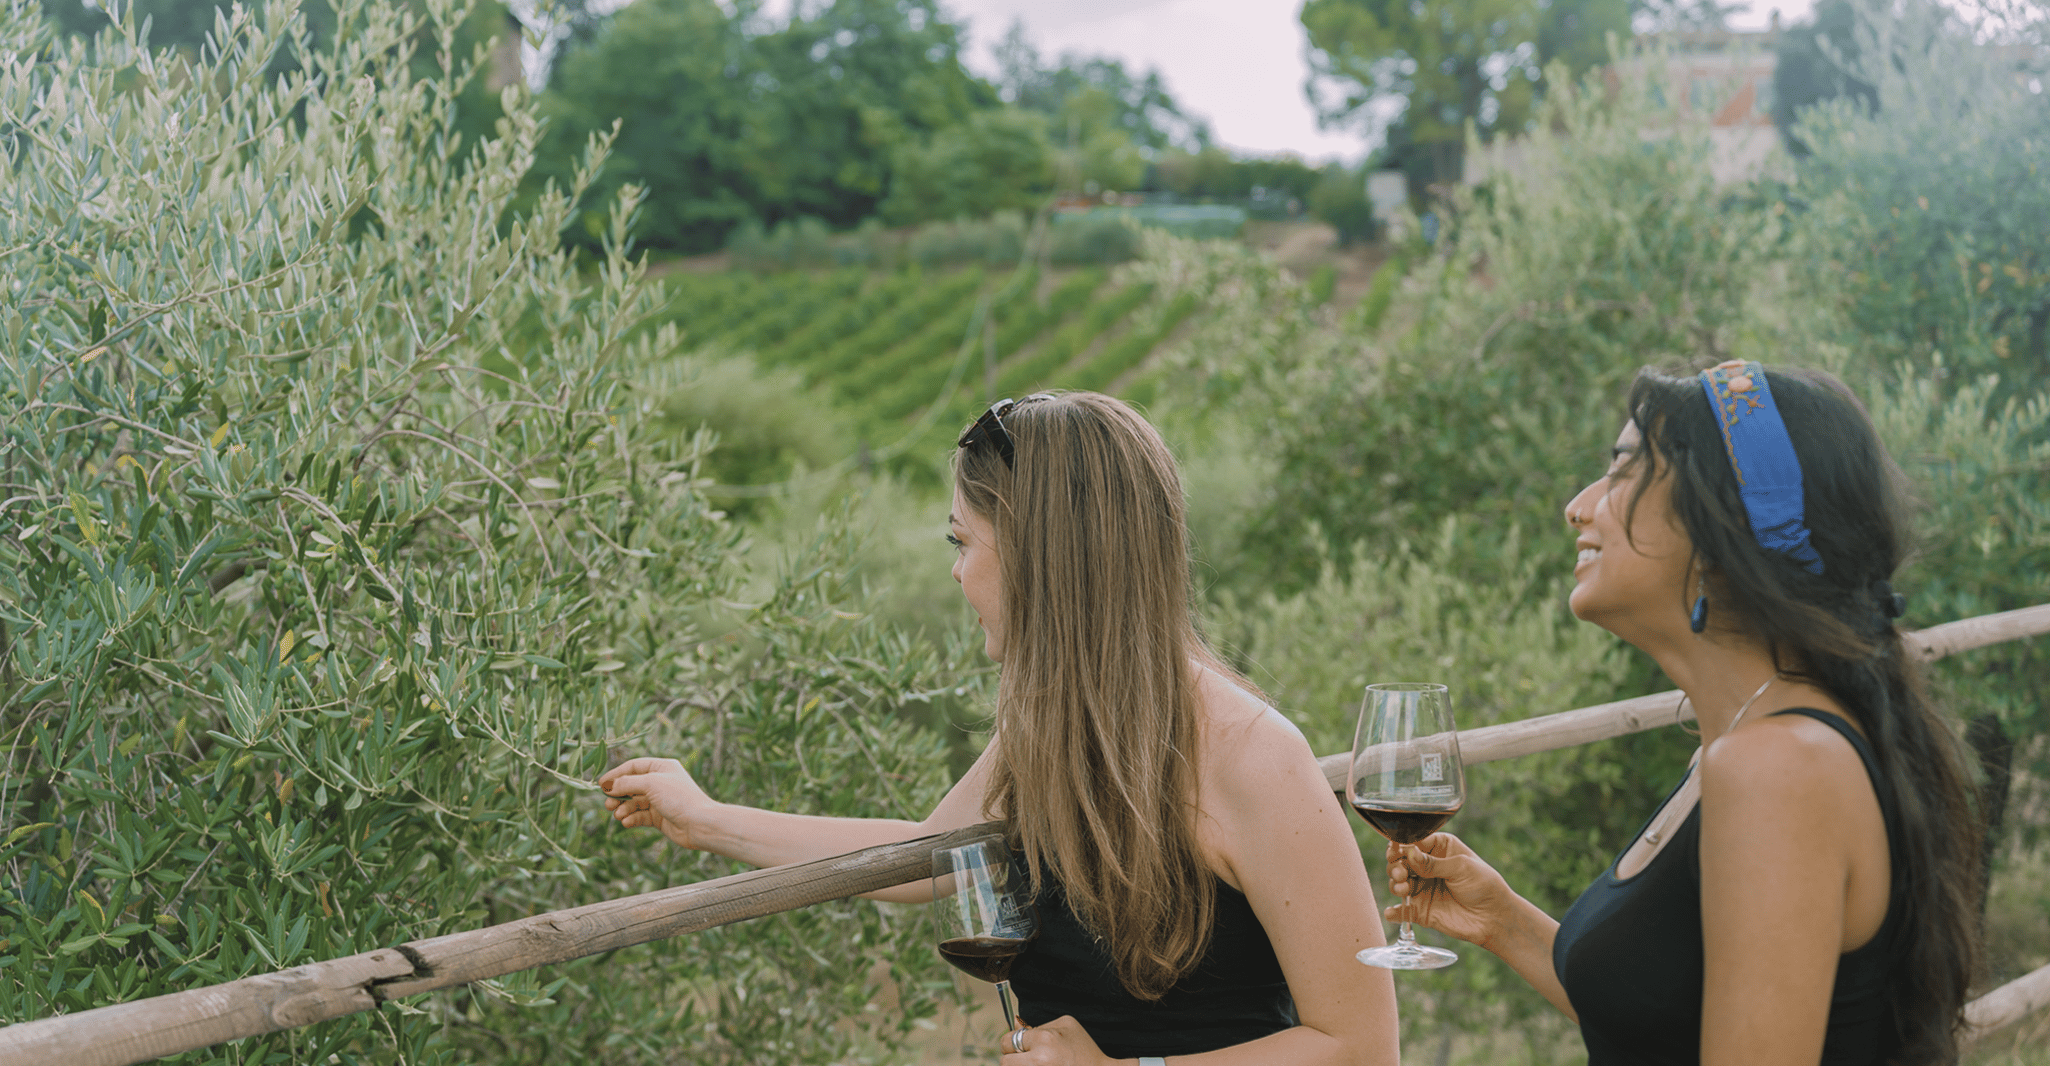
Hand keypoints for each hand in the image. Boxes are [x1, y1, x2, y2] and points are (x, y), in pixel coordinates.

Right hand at [597, 757, 720, 849]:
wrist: (700, 824)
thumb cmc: (679, 798)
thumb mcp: (651, 784)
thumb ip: (627, 783)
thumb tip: (609, 785)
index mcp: (662, 767)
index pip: (633, 767)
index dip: (616, 774)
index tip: (601, 785)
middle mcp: (661, 782)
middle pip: (632, 785)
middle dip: (618, 794)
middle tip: (608, 804)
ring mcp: (660, 800)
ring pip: (634, 802)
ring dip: (624, 808)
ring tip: (618, 815)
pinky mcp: (660, 817)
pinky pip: (640, 816)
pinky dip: (632, 818)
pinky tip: (627, 823)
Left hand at [996, 1016, 1112, 1065]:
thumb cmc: (1084, 1049)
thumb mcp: (1066, 1025)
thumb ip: (1039, 1025)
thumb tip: (1015, 1023)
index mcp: (1044, 1039)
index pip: (1008, 1040)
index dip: (1012, 1043)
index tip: (1020, 1047)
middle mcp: (1039, 1060)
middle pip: (1005, 1062)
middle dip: (1013, 1059)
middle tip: (1027, 1059)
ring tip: (1037, 1064)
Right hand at [1385, 831, 1518, 950]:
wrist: (1495, 917)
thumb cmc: (1484, 885)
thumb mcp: (1461, 867)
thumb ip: (1433, 863)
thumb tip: (1409, 853)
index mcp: (1439, 848)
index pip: (1413, 841)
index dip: (1402, 845)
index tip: (1397, 850)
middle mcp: (1426, 867)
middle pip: (1400, 861)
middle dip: (1395, 865)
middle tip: (1401, 872)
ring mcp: (1422, 889)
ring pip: (1397, 883)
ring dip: (1395, 884)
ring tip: (1403, 889)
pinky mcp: (1420, 910)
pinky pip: (1402, 911)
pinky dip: (1394, 912)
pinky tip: (1392, 912)